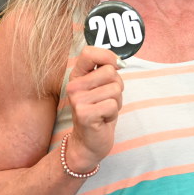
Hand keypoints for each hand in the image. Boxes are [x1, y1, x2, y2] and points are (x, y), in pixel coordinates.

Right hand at [64, 46, 123, 171]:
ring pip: (114, 89)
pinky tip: (103, 120)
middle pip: (110, 72)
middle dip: (117, 86)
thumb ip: (106, 70)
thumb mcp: (101, 87)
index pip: (89, 52)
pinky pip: (112, 105)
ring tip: (105, 110)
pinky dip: (113, 113)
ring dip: (116, 102)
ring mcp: (77, 100)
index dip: (107, 56)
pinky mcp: (84, 114)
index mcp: (77, 75)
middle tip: (107, 100)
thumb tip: (120, 61)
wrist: (88, 142)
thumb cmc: (99, 112)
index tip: (116, 66)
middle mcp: (74, 85)